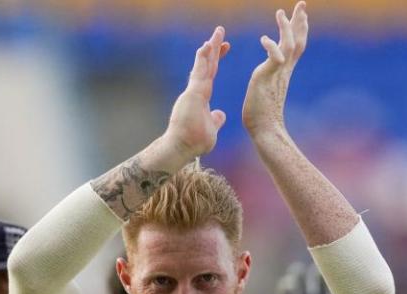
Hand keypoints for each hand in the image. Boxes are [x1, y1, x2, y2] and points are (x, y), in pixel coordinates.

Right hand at [161, 26, 229, 160]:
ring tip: (216, 33)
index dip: (216, 59)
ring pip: (203, 66)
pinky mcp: (192, 95)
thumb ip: (215, 120)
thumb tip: (220, 114)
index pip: (210, 74)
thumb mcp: (211, 129)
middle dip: (214, 48)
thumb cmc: (194, 142)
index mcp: (201, 98)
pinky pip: (199, 74)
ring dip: (209, 49)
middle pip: (207, 66)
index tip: (224, 46)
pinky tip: (206, 47)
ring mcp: (193, 92)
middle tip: (220, 31)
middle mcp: (196, 91)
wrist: (181, 148)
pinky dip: (202, 60)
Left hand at [242, 1, 307, 137]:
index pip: (295, 46)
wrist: (265, 131)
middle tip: (302, 3)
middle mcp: (284, 70)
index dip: (299, 29)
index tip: (302, 15)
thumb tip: (267, 82)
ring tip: (279, 12)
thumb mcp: (266, 91)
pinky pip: (274, 58)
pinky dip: (271, 47)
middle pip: (298, 40)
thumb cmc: (262, 117)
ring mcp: (277, 73)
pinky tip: (263, 39)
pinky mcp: (267, 78)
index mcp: (283, 72)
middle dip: (300, 21)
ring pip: (288, 46)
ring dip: (285, 28)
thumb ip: (268, 82)